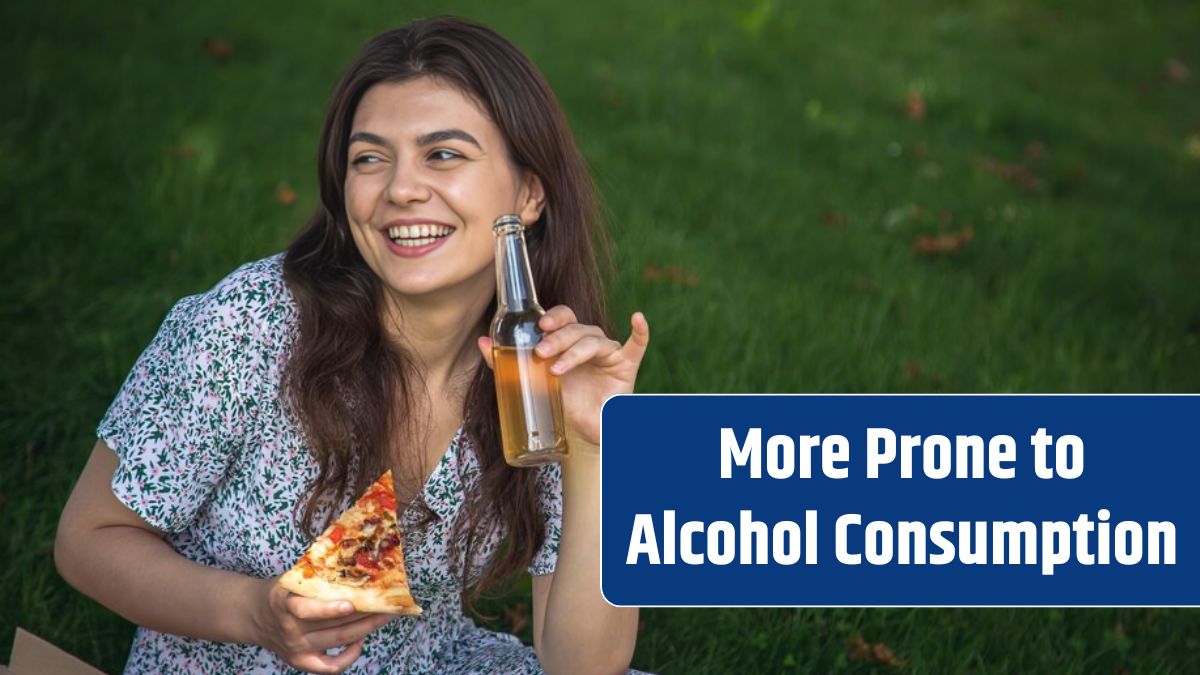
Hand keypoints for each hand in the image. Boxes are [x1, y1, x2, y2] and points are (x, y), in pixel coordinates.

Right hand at [249, 578, 392, 673]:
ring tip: (383, 617)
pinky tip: (360, 642)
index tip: (350, 603)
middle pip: (332, 627)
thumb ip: (314, 574)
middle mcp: (290, 630)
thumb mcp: (290, 579)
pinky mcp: (300, 662)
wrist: (254, 615)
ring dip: (364, 630)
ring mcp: (296, 649)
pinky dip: (348, 657)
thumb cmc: (282, 592)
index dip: (329, 610)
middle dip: (364, 616)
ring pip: (337, 642)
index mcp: (284, 604)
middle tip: (387, 605)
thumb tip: (352, 558)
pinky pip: (329, 668)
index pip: (305, 610)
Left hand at [478, 308, 649, 445]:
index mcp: (568, 340)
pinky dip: (639, 331)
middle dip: (558, 339)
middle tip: (541, 353)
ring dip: (575, 351)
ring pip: (595, 340)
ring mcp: (609, 353)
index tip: (539, 327)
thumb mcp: (531, 383)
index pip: (563, 317)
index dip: (553, 317)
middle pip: (577, 328)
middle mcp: (589, 341)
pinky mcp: (626, 366)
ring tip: (557, 370)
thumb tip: (482, 342)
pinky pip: (636, 345)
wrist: (583, 434)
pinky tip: (637, 318)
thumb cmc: (559, 403)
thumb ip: (507, 363)